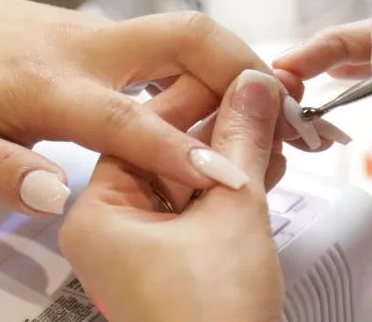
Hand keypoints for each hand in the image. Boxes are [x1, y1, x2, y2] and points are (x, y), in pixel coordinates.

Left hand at [0, 0, 338, 215]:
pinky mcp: (101, 34)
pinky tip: (226, 105)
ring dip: (239, 68)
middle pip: (186, 37)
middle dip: (247, 70)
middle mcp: (84, 47)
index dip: (183, 151)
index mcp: (45, 82)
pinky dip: (210, 69)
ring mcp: (97, 33)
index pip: (128, 119)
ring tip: (278, 117)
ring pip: (186, 35)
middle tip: (291, 116)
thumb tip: (60, 194)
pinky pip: (169, 45)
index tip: (234, 177)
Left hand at [59, 70, 284, 321]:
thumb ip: (242, 140)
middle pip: (163, 148)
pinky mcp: (168, 264)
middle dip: (220, 125)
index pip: (142, 126)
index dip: (200, 94)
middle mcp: (109, 227)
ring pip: (184, 177)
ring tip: (274, 130)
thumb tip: (255, 88)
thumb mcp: (232, 212)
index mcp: (97, 211)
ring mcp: (138, 248)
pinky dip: (229, 186)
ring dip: (231, 154)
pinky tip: (264, 165)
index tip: (241, 75)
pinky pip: (195, 207)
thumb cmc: (207, 321)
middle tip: (264, 100)